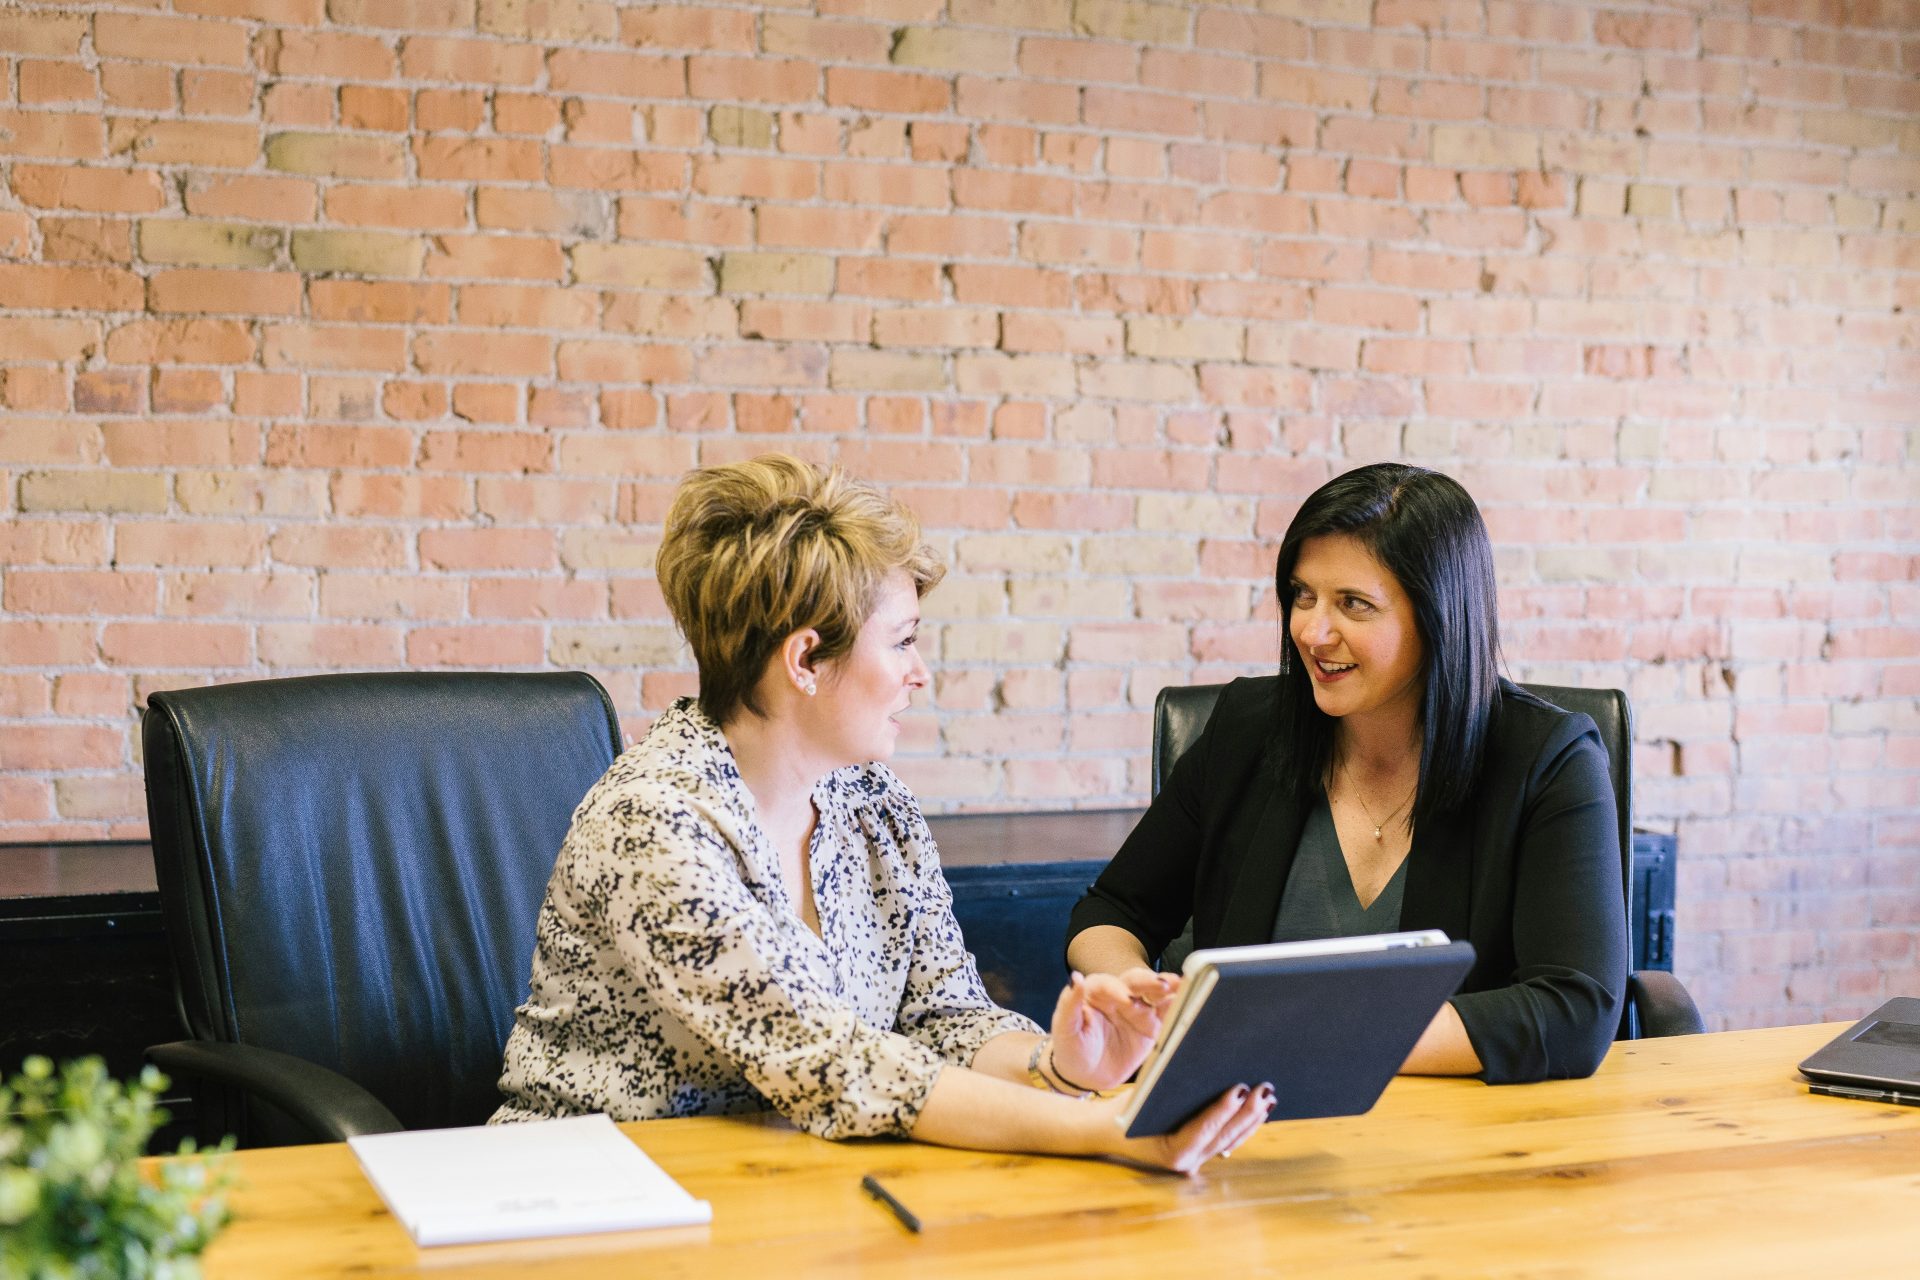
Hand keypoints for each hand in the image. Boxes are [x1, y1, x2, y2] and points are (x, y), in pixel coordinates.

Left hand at [1047, 968, 1181, 1093]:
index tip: (1126, 1000)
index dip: (1117, 990)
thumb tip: (1075, 978)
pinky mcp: (1152, 1025)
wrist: (1086, 1075)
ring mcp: (1138, 1010)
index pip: (1107, 984)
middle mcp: (1119, 996)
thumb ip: (1069, 1004)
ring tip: (1182, 985)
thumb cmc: (1071, 1049)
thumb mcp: (1065, 1029)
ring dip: (1169, 988)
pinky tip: (1191, 1000)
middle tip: (1163, 985)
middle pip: (1135, 982)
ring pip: (1154, 993)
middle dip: (1149, 982)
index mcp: (1095, 992)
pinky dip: (1178, 1006)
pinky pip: (1166, 1013)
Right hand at [1100, 1082, 1275, 1175]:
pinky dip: (1243, 1125)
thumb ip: (1171, 1089)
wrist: (1108, 1131)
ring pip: (1231, 1141)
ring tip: (1268, 1097)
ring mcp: (1196, 1161)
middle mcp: (1187, 1163)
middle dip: (1247, 1113)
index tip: (1241, 1089)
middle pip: (1224, 1137)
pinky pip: (1227, 1141)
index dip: (1224, 1110)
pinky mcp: (1201, 1154)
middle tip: (1265, 1089)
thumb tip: (1204, 1066)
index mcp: (1171, 1152)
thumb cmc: (1124, 1110)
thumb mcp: (1142, 1097)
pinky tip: (1258, 1111)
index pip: (1203, 1129)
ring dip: (1252, 1120)